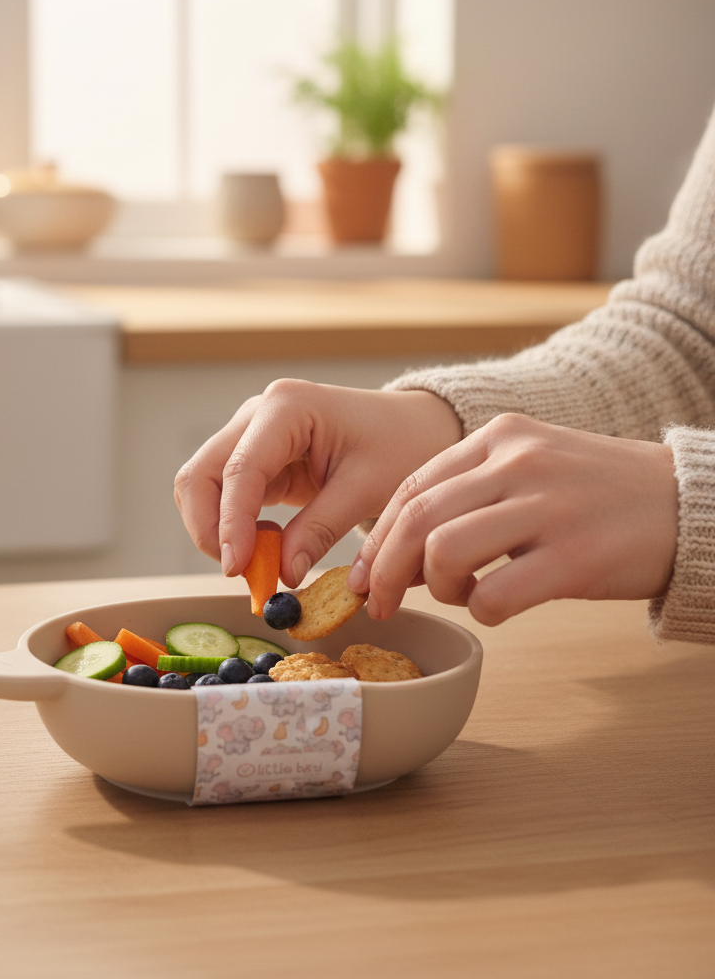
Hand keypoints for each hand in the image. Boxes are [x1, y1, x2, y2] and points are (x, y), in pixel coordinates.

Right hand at [173, 379, 461, 586]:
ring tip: (259, 561)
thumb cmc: (399, 445)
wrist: (413, 428)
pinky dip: (232, 526)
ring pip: (202, 486)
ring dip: (217, 529)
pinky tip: (265, 546)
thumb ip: (319, 530)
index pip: (240, 469)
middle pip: (200, 473)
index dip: (231, 523)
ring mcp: (251, 434)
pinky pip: (224, 495)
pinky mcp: (256, 458)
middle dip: (210, 528)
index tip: (237, 568)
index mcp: (287, 407)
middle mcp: (258, 415)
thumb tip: (282, 575)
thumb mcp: (367, 489)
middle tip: (241, 571)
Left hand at [346, 414, 678, 624]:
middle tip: (381, 603)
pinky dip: (483, 610)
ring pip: (444, 551)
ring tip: (462, 594)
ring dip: (438, 587)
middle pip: (416, 518)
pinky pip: (495, 594)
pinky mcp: (576, 554)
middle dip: (385, 569)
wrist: (686, 502)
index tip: (365, 574)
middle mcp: (518, 462)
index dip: (377, 537)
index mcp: (499, 437)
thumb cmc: (594, 496)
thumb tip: (398, 555)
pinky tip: (498, 606)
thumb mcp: (527, 472)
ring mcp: (548, 505)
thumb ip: (465, 499)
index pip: (411, 486)